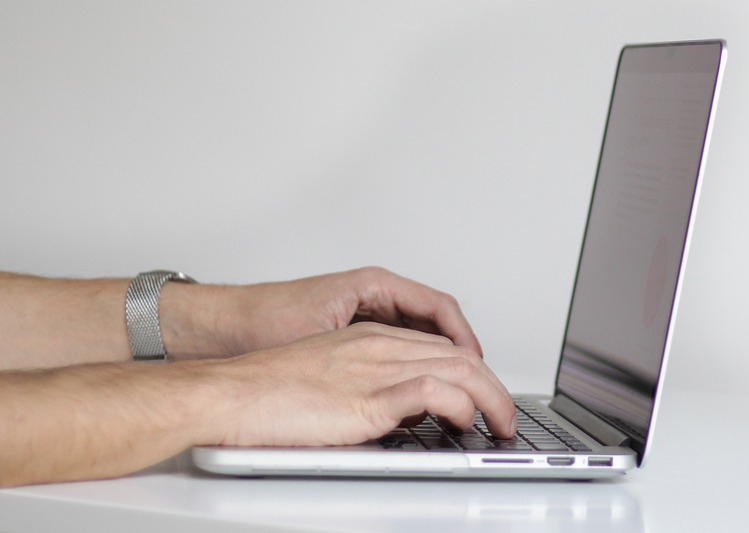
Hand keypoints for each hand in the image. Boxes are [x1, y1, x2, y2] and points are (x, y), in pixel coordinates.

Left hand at [163, 267, 484, 359]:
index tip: (477, 363)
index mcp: (373, 284)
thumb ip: (368, 355)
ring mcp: (364, 312)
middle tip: (475, 382)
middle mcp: (373, 294)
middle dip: (459, 350)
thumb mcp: (323, 337)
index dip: (464, 337)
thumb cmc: (261, 320)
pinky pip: (398, 344)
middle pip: (435, 320)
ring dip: (438, 358)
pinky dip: (414, 364)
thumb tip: (409, 376)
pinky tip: (416, 388)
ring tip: (453, 387)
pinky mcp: (352, 331)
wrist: (219, 327)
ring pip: (418, 334)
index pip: (438, 307)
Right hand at [214, 321, 517, 445]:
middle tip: (504, 414)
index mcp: (368, 337)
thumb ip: (367, 388)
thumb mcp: (328, 380)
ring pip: (458, 368)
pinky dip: (461, 405)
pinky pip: (433, 392)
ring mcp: (375, 367)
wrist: (230, 392)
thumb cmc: (265, 391)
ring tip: (500, 423)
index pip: (439, 344)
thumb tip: (398, 416)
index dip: (470, 369)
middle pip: (458, 354)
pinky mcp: (368, 397)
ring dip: (490, 397)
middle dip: (493, 384)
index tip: (484, 392)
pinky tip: (466, 421)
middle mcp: (379, 345)